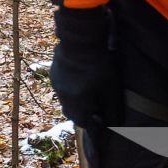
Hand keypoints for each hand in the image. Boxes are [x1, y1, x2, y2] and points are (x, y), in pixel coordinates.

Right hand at [49, 6, 121, 126]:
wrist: (80, 40)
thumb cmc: (99, 66)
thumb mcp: (111, 89)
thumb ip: (113, 109)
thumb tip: (114, 123)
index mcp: (77, 103)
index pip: (83, 123)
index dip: (93, 126)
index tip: (102, 123)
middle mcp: (64, 97)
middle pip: (72, 114)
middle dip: (84, 115)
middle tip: (96, 111)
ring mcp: (57, 85)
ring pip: (66, 101)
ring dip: (77, 102)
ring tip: (89, 96)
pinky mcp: (54, 73)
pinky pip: (62, 88)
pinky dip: (71, 90)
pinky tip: (80, 82)